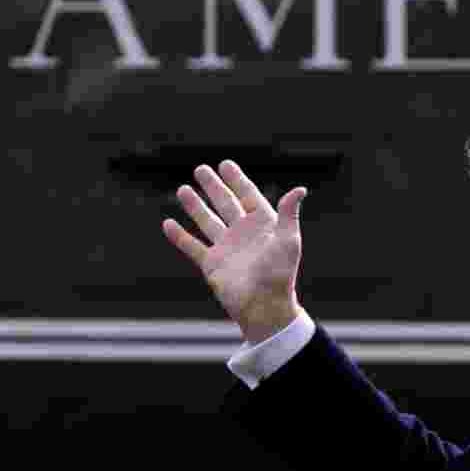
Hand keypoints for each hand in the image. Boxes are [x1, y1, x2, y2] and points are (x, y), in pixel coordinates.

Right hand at [162, 160, 307, 343]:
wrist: (263, 306)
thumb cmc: (280, 274)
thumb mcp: (288, 240)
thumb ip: (289, 213)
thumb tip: (300, 189)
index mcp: (263, 225)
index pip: (248, 196)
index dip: (237, 180)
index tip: (225, 164)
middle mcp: (243, 233)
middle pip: (225, 204)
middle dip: (213, 187)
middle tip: (200, 169)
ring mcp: (226, 248)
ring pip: (207, 221)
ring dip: (195, 206)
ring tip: (183, 189)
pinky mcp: (212, 264)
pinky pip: (192, 246)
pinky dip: (179, 236)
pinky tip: (168, 223)